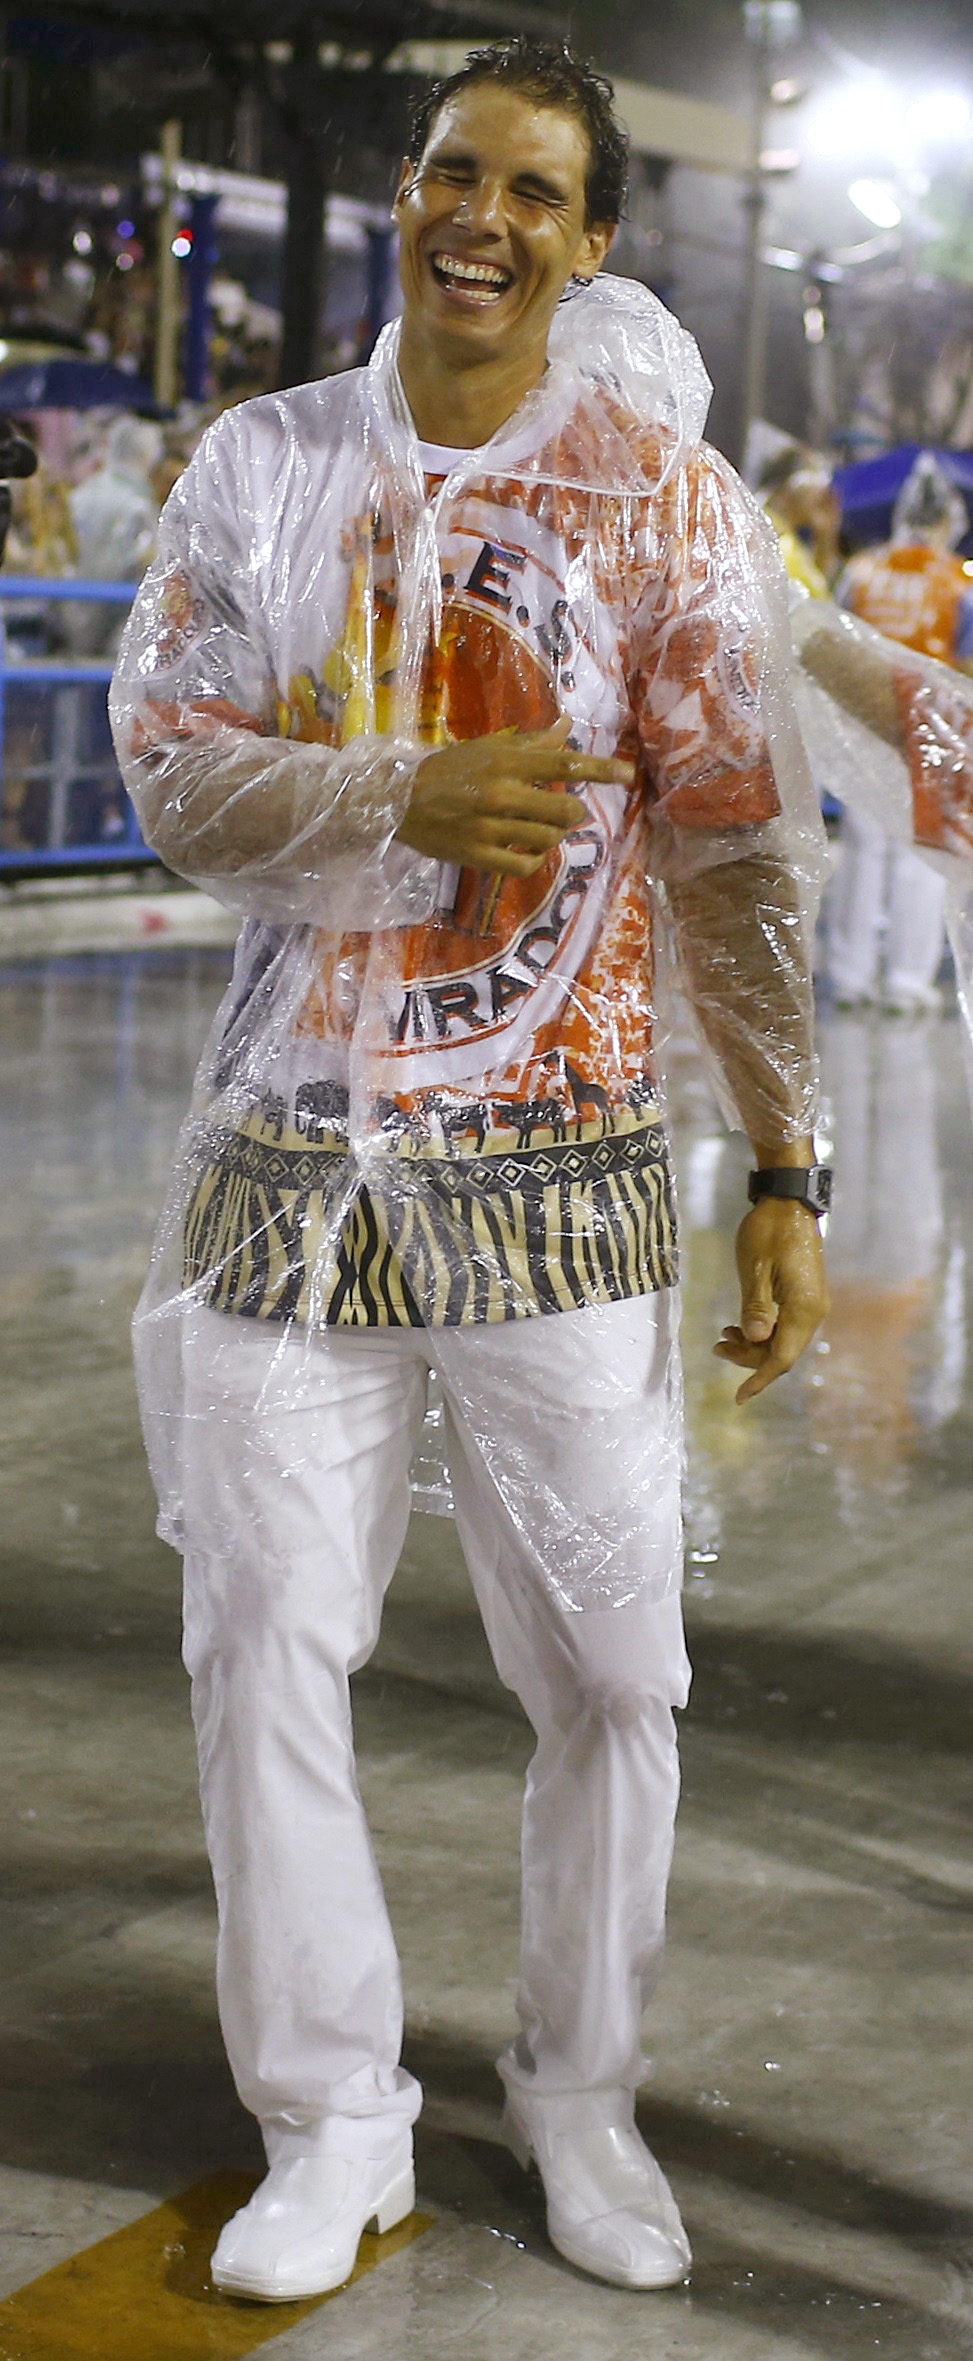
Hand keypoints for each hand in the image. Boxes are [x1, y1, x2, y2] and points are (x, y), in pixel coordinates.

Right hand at [395, 715, 635, 874]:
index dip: (601, 768)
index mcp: (504, 762)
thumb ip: (530, 743)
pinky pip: (525, 865)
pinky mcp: (477, 856)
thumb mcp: (486, 749)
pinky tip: (531, 849)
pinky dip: (537, 858)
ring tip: (544, 827)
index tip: (628, 774)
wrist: (394, 801)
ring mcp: (489, 828)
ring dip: (555, 833)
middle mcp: (501, 794)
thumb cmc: (445, 770)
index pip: (564, 763)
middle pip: (564, 807)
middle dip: (572, 809)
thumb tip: (567, 727)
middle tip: (564, 807)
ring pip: (548, 838)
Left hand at [714, 1198, 828, 1403]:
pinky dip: (762, 1330)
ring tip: (724, 1334)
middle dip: (749, 1358)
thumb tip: (756, 1340)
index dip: (759, 1379)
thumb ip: (756, 1306)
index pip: (782, 1358)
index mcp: (804, 1308)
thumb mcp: (755, 1268)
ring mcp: (811, 1303)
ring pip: (782, 1340)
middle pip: (781, 1353)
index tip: (738, 1397)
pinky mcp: (804, 1295)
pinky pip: (784, 1325)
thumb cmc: (769, 1230)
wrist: (788, 1201)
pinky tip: (739, 1323)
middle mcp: (813, 1311)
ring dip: (753, 1344)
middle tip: (717, 1347)